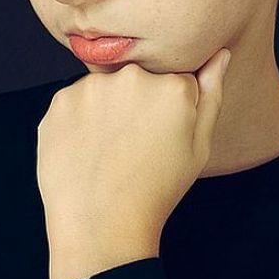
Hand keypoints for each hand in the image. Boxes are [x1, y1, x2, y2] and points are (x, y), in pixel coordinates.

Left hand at [37, 47, 230, 278]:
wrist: (100, 224)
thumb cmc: (156, 189)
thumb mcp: (198, 147)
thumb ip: (211, 94)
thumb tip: (219, 54)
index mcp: (172, 86)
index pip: (175, 81)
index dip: (168, 110)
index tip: (160, 137)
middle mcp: (131, 77)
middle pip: (137, 79)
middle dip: (136, 104)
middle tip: (133, 147)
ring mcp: (91, 87)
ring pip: (103, 89)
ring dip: (106, 109)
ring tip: (108, 151)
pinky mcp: (59, 101)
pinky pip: (74, 102)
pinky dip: (78, 121)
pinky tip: (85, 150)